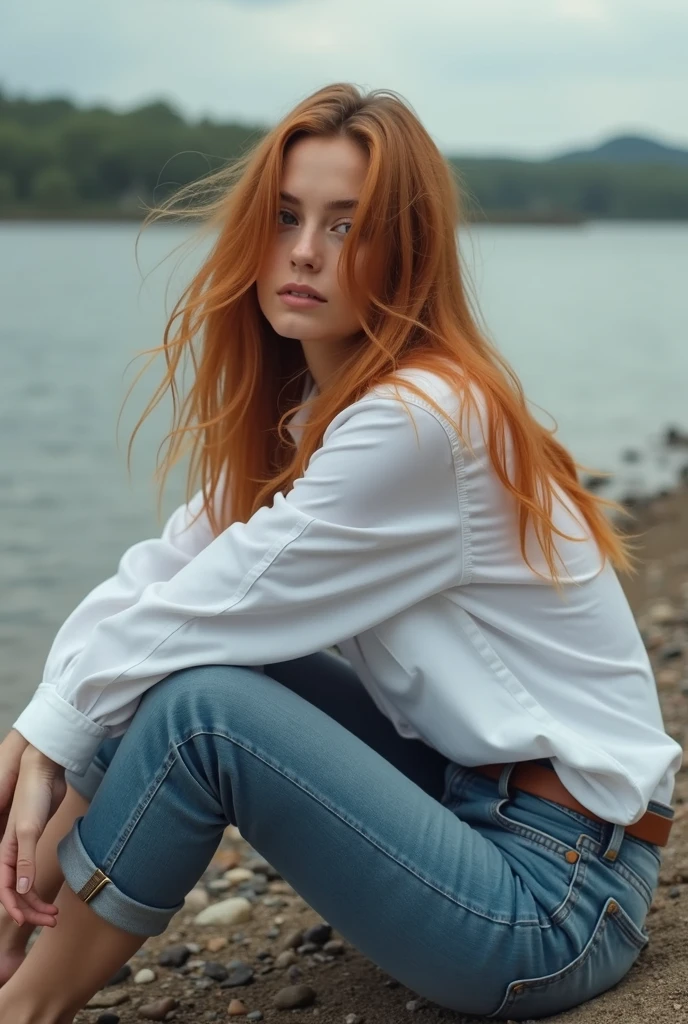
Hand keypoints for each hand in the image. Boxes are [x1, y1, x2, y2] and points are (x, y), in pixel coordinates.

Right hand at [0, 739, 65, 926]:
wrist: (45, 772)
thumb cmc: (33, 797)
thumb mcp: (29, 830)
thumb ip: (25, 859)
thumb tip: (22, 889)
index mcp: (5, 852)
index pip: (5, 888)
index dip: (14, 906)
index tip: (26, 922)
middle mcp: (11, 853)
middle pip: (17, 891)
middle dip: (31, 909)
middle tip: (52, 921)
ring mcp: (23, 848)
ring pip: (26, 885)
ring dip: (37, 902)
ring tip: (55, 914)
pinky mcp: (35, 841)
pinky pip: (33, 872)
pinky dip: (40, 887)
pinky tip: (52, 895)